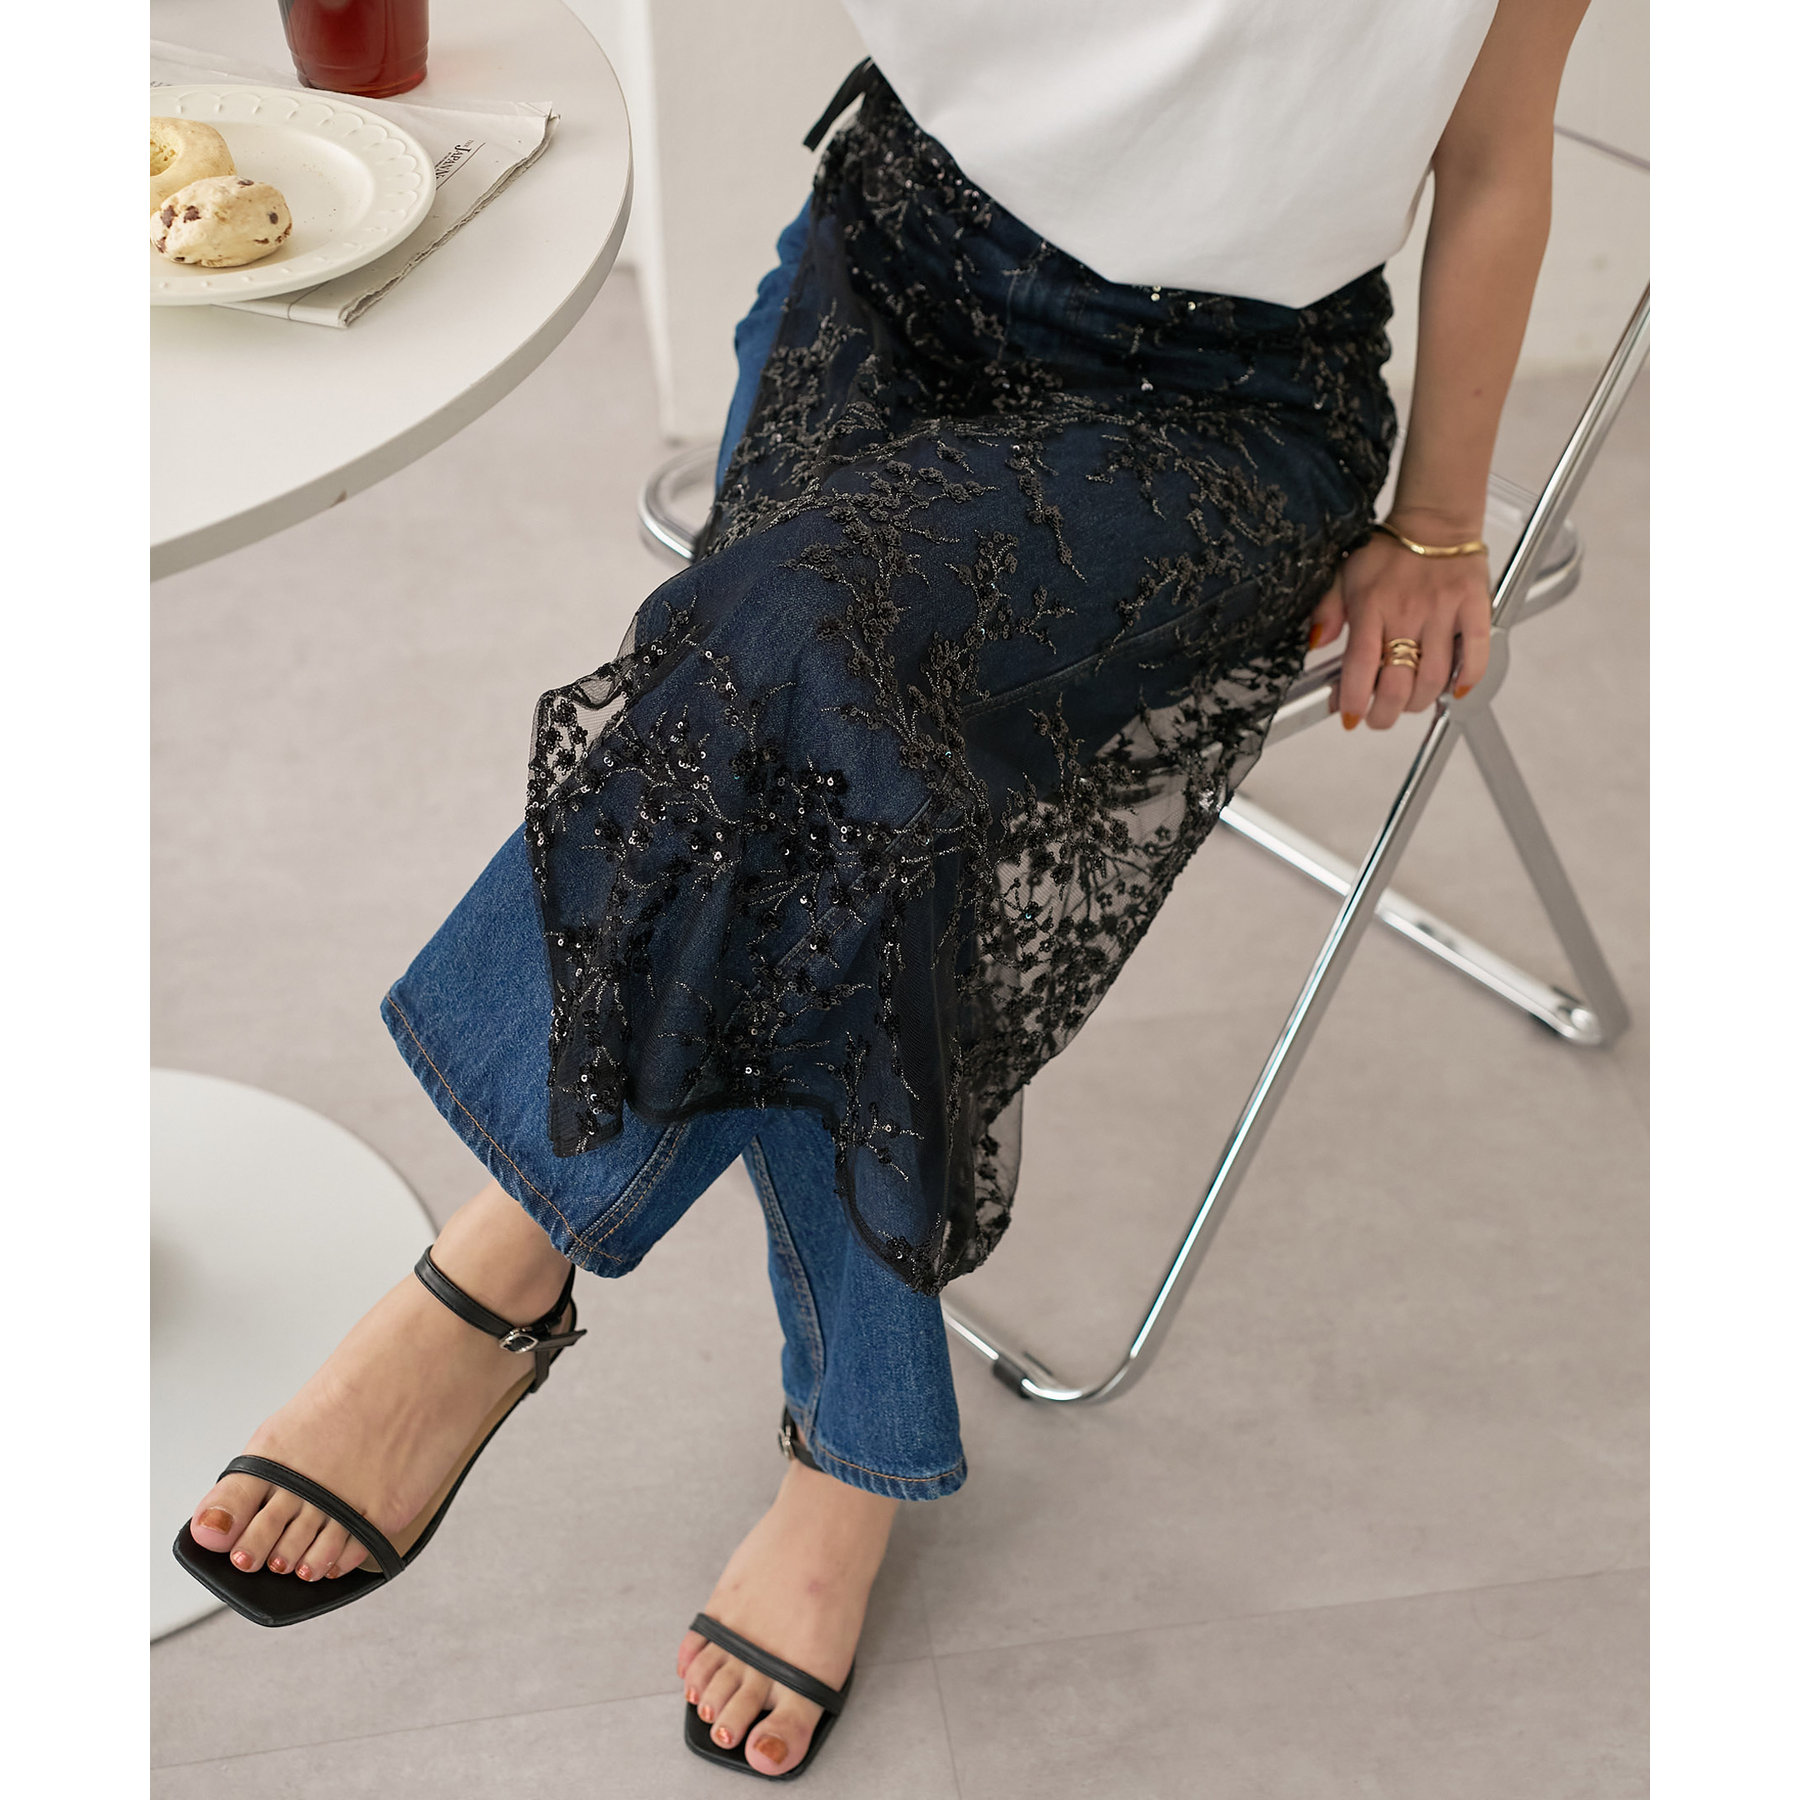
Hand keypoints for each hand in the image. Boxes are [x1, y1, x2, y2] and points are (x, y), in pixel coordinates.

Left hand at [1307, 524, 1491, 729]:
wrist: (1435, 520)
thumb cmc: (1389, 550)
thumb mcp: (1344, 575)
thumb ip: (1327, 611)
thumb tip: (1316, 643)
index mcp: (1372, 606)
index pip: (1361, 666)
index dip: (1355, 700)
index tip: (1351, 715)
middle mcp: (1407, 612)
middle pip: (1398, 683)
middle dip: (1385, 713)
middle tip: (1378, 717)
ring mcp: (1444, 611)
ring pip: (1433, 677)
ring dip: (1419, 702)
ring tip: (1408, 703)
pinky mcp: (1474, 607)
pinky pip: (1476, 652)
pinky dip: (1467, 678)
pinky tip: (1454, 689)